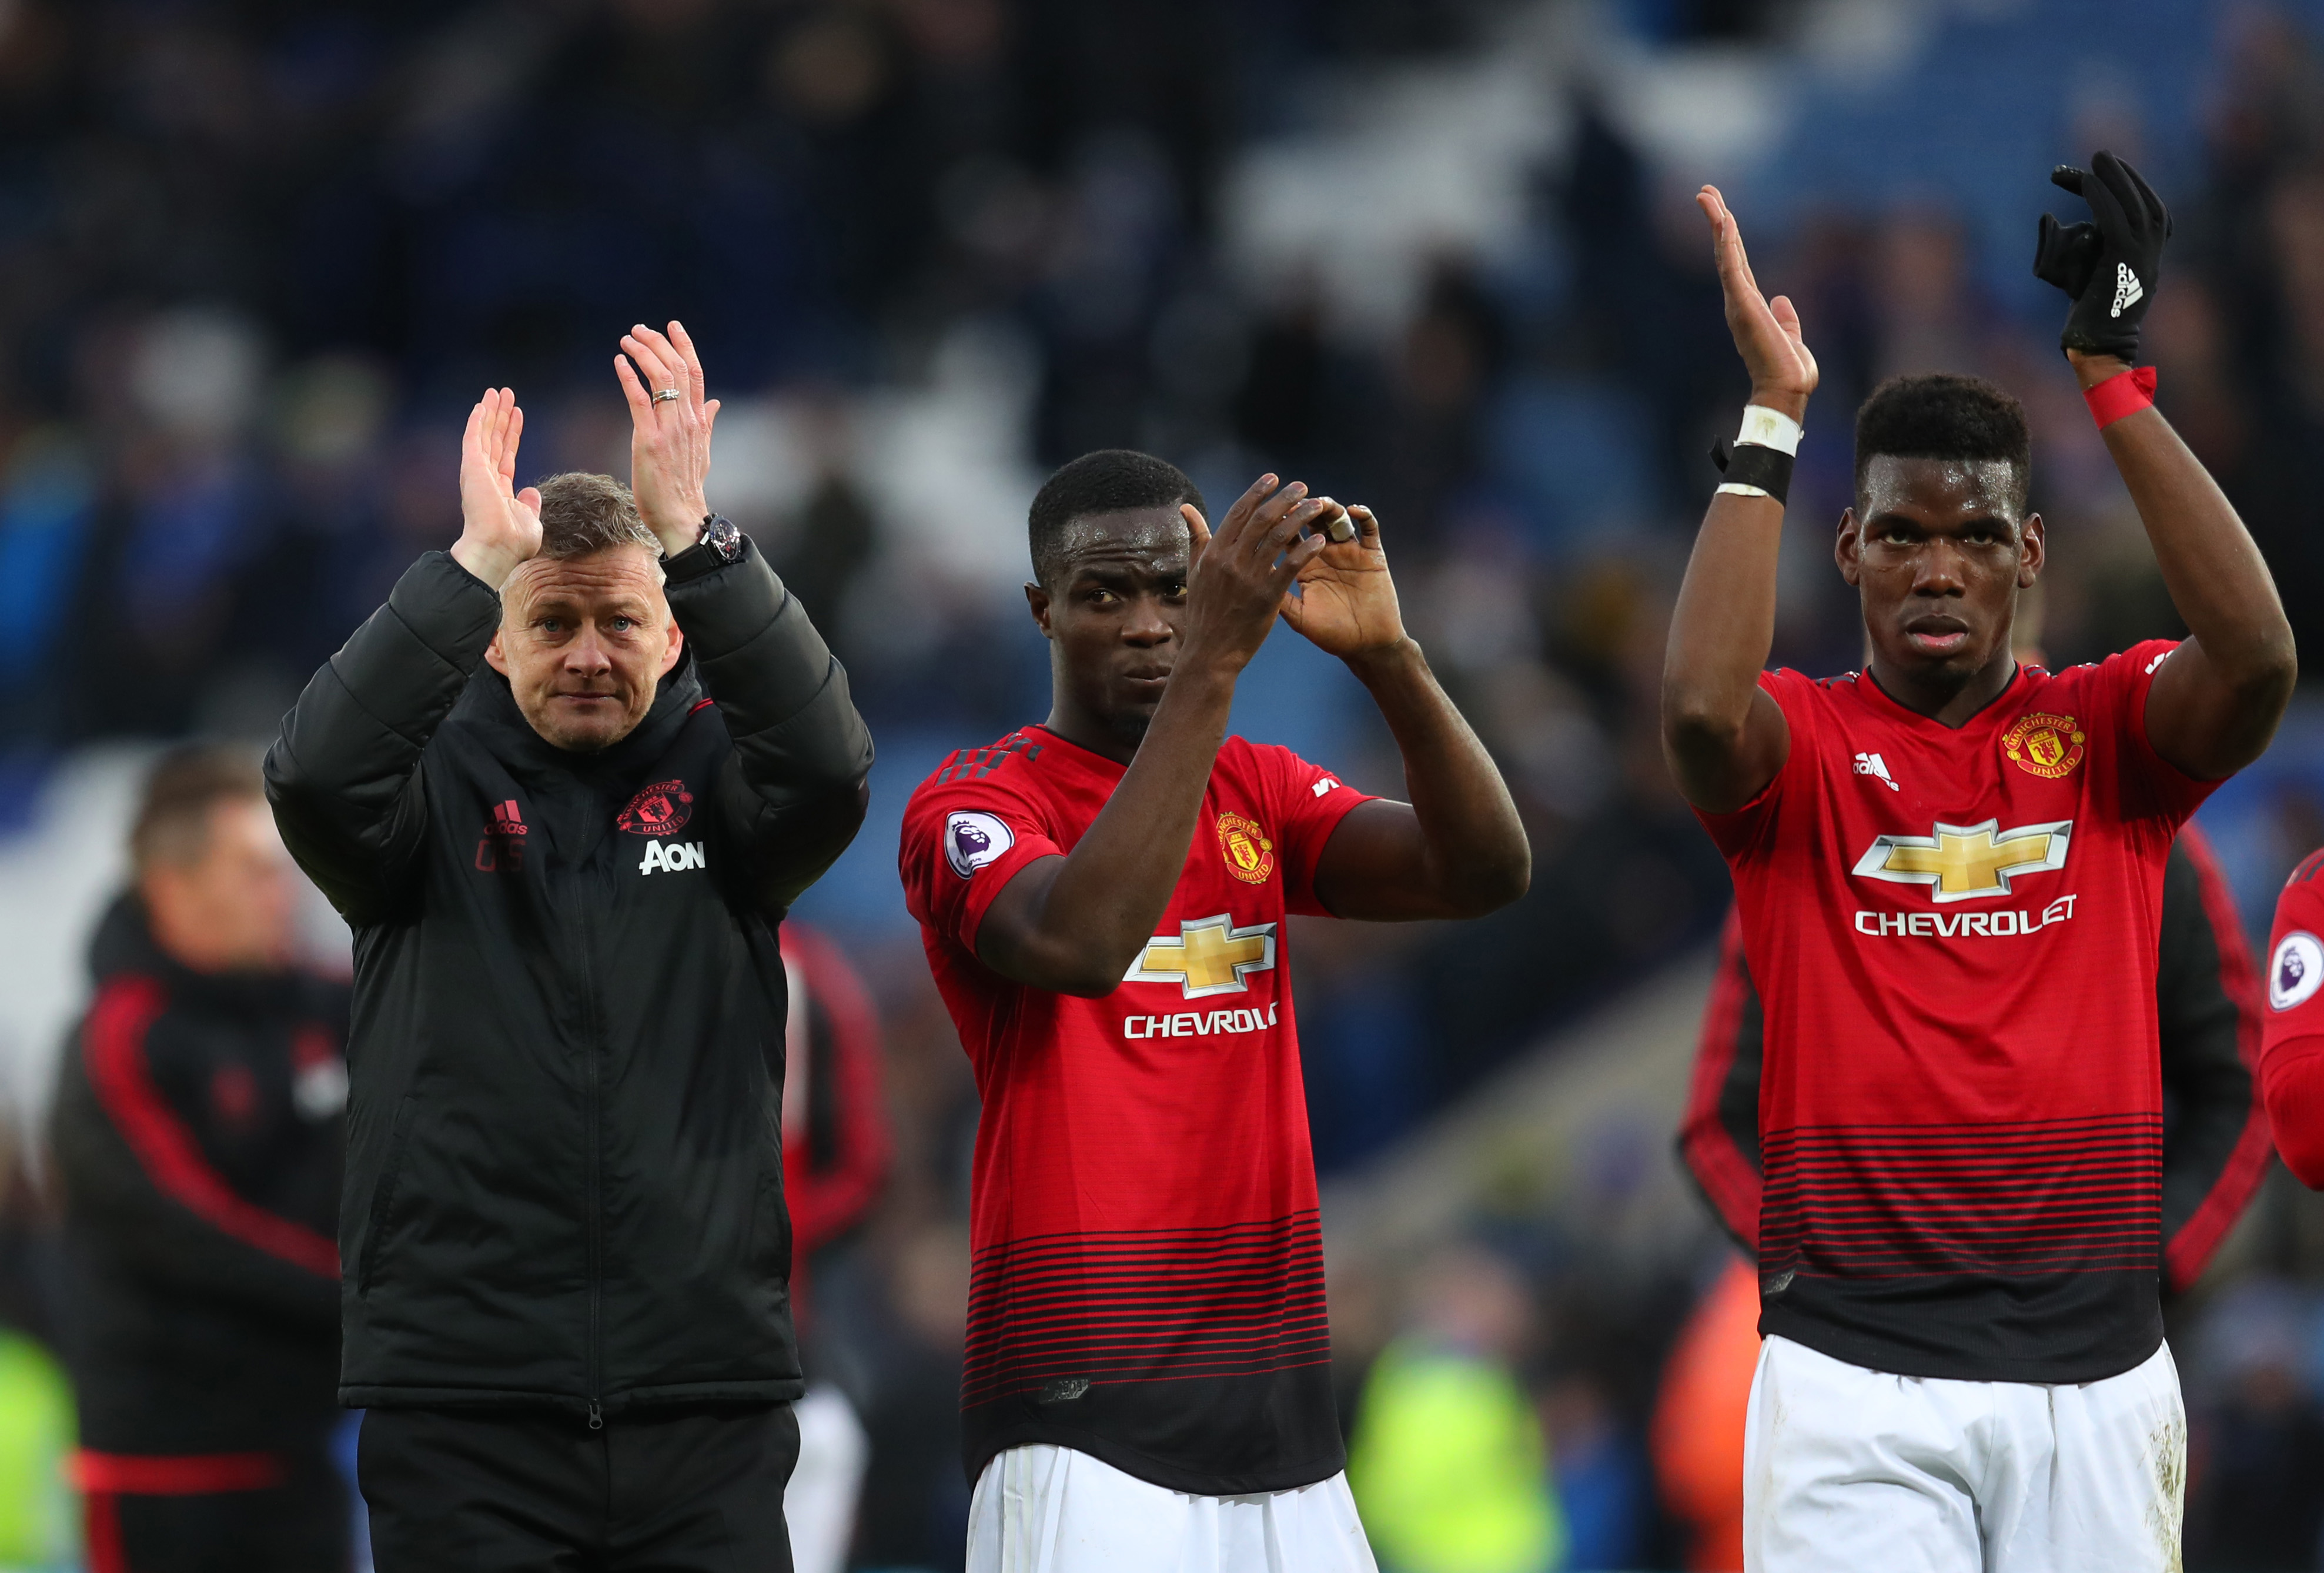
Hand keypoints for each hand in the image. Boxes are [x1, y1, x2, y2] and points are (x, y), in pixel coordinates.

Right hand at [450, 388, 541, 590]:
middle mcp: (486, 479)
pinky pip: (473, 439)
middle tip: (505, 394)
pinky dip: (476, 422)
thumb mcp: (530, 521)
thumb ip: (530, 505)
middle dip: (501, 416)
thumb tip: (531, 492)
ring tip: (497, 391)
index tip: (518, 414)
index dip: (512, 433)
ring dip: (491, 412)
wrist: (498, 548)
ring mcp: (478, 473)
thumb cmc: (513, 543)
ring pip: (485, 434)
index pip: (506, 454)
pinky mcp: (472, 468)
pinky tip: (481, 405)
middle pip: (494, 439)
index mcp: (500, 490)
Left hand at [615, 320, 720, 555]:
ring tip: (627, 340)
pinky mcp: (648, 440)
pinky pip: (639, 400)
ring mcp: (669, 429)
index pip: (696, 373)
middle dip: (658, 343)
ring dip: (642, 353)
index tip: (672, 326)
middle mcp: (688, 420)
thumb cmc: (686, 486)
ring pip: (660, 378)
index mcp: (699, 420)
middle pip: (677, 368)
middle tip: (639, 330)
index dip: (684, 345)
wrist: (680, 515)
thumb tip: (714, 402)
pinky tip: (619, 362)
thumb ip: (707, 422)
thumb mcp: (702, 450)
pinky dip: (628, 377)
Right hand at [1178, 475, 1336, 674]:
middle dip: (1284, 498)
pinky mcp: (1267, 597)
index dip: (1257, 492)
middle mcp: (1230, 561)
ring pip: (1279, 537)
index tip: (1273, 478)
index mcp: (1213, 553)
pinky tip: (1319, 540)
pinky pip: (1291, 566)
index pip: (1238, 512)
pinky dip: (1306, 550)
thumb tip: (1186, 508)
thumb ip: (1196, 538)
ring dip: (1300, 517)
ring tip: (1317, 506)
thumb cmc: (1203, 612)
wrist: (1211, 652)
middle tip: (1302, 487)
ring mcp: (1249, 578)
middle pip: (1261, 519)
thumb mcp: (1194, 572)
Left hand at [1281, 503, 1407, 660]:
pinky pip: (1370, 529)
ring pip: (1337, 519)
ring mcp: (1349, 552)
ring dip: (1329, 507)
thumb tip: (1252, 580)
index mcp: (1304, 566)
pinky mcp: (1373, 555)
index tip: (1269, 511)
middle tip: (1296, 500)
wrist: (1367, 647)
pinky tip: (1354, 511)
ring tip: (1321, 504)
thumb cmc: (1332, 636)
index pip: (1287, 536)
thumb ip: (1280, 599)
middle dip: (1303, 508)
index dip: (1279, 522)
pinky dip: (1364, 516)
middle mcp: (1325, 554)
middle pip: (1311, 520)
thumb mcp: (1300, 618)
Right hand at [1696, 186, 1817, 421]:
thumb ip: (1787, 319)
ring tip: (1707, 195)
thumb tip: (1782, 300)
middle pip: (1726, 252)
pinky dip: (1726, 242)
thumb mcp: (1792, 338)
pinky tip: (1723, 220)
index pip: (1737, 263)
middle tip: (1705, 192)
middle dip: (1717, 219)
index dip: (1729, 237)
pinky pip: (1732, 266)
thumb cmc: (1789, 373)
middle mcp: (1739, 301)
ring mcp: (1738, 301)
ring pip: (1725, 253)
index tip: (1721, 211)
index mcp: (1750, 306)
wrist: (1787, 391)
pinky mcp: (1743, 304)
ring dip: (1717, 222)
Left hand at [2036, 151, 2168, 362]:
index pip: (2148, 209)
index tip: (2105, 171)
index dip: (2130, 186)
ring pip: (2133, 207)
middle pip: (2143, 202)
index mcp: (2150, 256)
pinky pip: (2115, 222)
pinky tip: (2085, 182)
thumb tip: (2054, 222)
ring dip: (2114, 178)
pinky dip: (2101, 198)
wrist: (2096, 346)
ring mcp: (2142, 259)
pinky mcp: (2123, 265)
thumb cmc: (2087, 319)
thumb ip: (2084, 248)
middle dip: (2122, 175)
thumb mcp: (2088, 276)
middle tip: (2098, 155)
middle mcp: (2153, 254)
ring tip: (2095, 158)